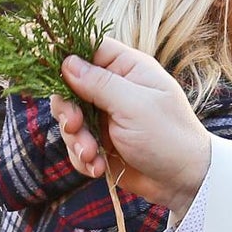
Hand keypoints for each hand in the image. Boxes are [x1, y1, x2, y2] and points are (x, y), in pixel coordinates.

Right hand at [51, 37, 210, 219]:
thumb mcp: (134, 105)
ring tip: (92, 156)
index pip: (90, 49)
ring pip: (68, 120)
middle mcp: (114, 90)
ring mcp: (105, 117)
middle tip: (74, 127)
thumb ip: (99, 83)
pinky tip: (98, 167)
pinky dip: (82, 158)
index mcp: (128, 70)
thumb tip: (66, 62)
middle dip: (67, 111)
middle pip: (69, 87)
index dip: (67, 57)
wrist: (183, 182)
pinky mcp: (99, 142)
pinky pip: (75, 144)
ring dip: (76, 140)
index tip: (48, 72)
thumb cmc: (168, 137)